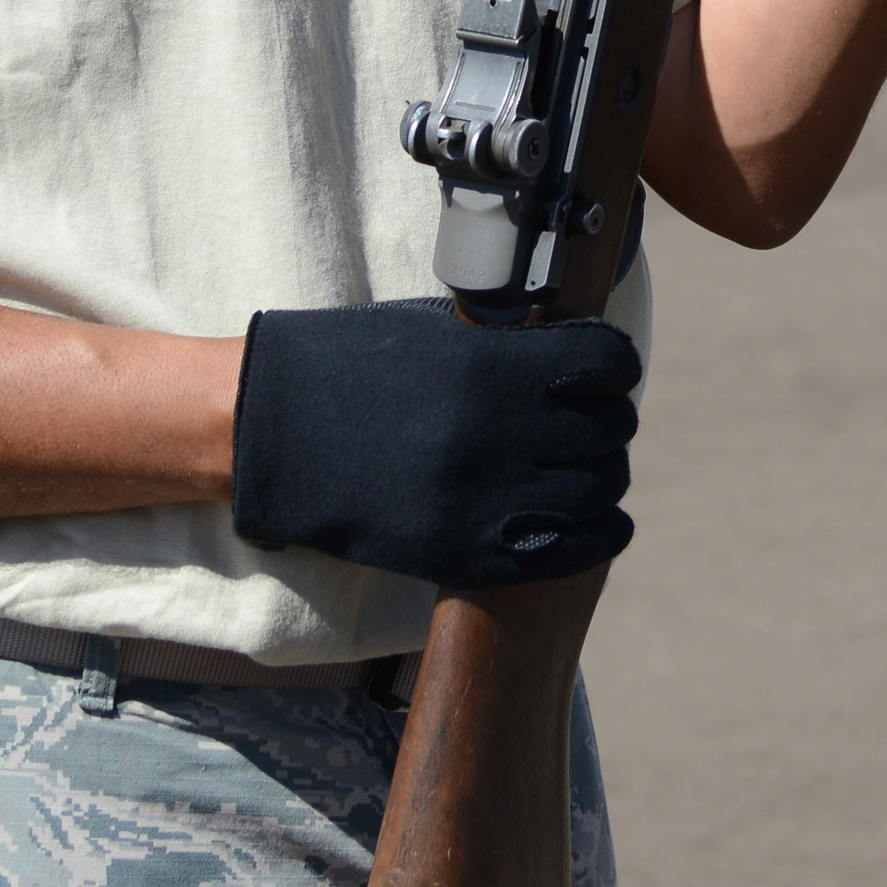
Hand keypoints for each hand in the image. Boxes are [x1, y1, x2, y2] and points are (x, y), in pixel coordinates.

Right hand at [231, 299, 639, 588]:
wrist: (272, 431)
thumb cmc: (351, 367)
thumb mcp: (435, 334)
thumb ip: (507, 346)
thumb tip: (574, 357)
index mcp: (490, 367)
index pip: (605, 366)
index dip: (614, 367)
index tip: (607, 372)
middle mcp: (496, 434)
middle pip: (608, 433)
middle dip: (608, 423)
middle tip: (594, 422)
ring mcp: (481, 499)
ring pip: (596, 492)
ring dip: (602, 478)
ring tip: (587, 469)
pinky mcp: (462, 552)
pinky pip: (564, 552)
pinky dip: (595, 535)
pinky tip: (598, 522)